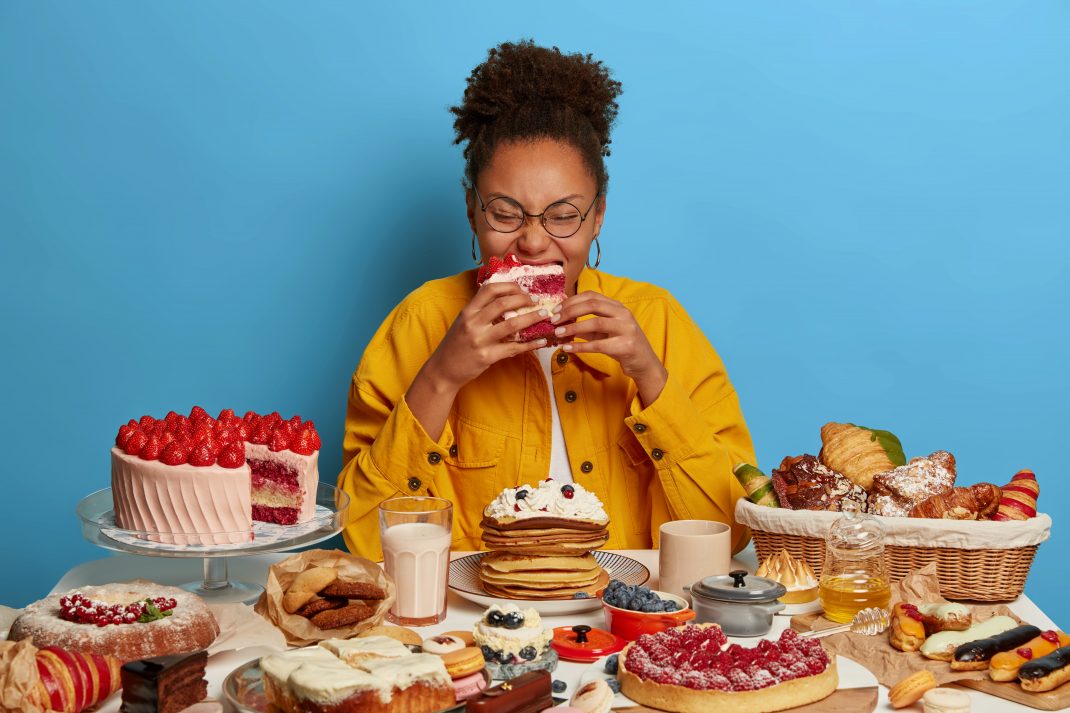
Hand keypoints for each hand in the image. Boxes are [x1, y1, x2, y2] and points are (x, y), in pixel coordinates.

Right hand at [425, 282, 550, 390]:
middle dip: (524, 299)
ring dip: (532, 318)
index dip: (509, 286)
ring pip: (512, 324)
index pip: (490, 289)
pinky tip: (541, 341)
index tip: (522, 289)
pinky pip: (514, 348)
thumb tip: (506, 299)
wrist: (443, 370)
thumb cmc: (455, 345)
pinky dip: (531, 344)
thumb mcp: (463, 322)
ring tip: (544, 315)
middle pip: (503, 303)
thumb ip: (480, 311)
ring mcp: (480, 340)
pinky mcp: (487, 357)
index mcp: (468, 311)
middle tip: (536, 301)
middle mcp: (473, 323)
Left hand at [551, 291, 667, 405]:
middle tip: (554, 320)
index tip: (556, 309)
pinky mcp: (626, 346)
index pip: (592, 296)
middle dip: (570, 311)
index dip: (572, 301)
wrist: (644, 363)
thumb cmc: (622, 345)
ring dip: (573, 327)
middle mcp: (623, 314)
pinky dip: (580, 346)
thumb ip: (586, 327)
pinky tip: (567, 348)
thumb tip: (562, 324)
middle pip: (593, 305)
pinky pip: (598, 345)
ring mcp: (626, 329)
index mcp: (617, 307)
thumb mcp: (604, 333)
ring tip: (557, 333)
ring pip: (596, 323)